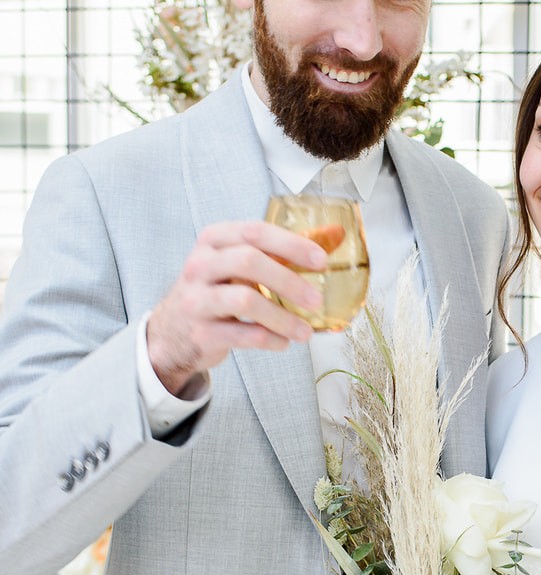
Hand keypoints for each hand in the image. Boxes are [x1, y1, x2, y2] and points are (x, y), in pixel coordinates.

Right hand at [146, 220, 328, 394]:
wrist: (172, 331)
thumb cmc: (215, 290)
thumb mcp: (236, 263)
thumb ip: (279, 251)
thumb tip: (333, 235)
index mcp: (213, 241)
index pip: (254, 232)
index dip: (291, 244)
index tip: (321, 260)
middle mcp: (200, 265)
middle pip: (248, 262)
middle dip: (288, 280)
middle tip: (316, 299)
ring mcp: (197, 299)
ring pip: (245, 300)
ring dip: (283, 318)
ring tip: (305, 331)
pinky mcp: (201, 332)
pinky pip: (243, 335)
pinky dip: (270, 339)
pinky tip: (283, 342)